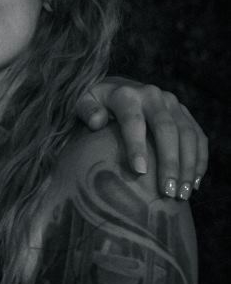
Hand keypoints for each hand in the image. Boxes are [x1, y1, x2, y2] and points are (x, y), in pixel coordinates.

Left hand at [76, 78, 207, 197]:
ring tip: (183, 194)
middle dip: (170, 161)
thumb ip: (86, 110)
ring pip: (187, 133)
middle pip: (166, 128)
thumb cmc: (96, 105)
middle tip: (168, 192)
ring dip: (188, 165)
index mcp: (126, 94)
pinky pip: (198, 136)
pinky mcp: (184, 113)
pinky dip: (200, 160)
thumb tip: (97, 122)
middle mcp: (153, 95)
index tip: (139, 172)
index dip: (137, 145)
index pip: (133, 120)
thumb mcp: (83, 102)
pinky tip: (195, 184)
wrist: (115, 88)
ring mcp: (172, 103)